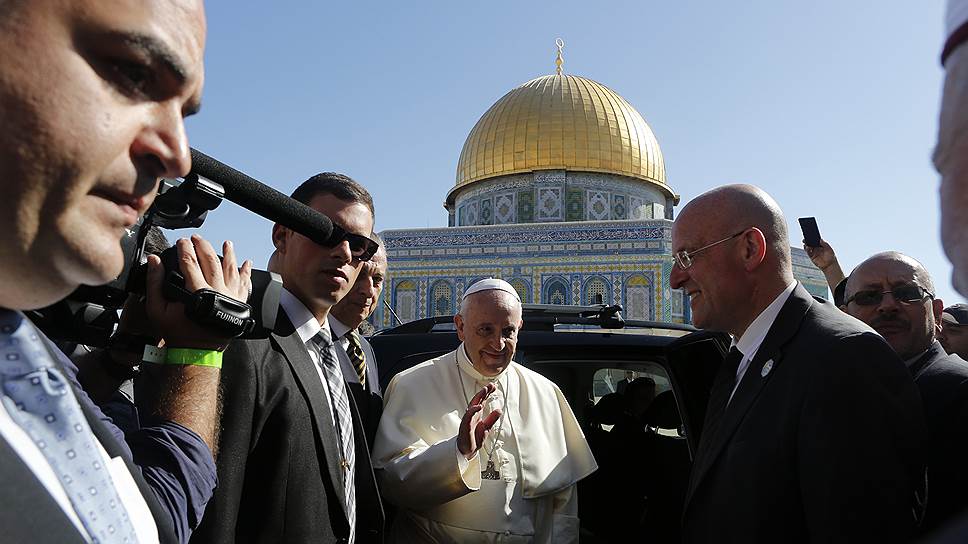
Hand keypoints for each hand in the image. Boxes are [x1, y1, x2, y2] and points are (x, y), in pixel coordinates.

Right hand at [145, 234, 252, 350]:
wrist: (197, 351)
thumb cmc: (177, 333)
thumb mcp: (157, 309)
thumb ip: (154, 283)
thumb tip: (154, 261)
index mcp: (197, 292)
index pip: (190, 262)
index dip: (185, 249)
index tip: (181, 241)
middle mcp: (217, 291)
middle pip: (211, 262)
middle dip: (204, 247)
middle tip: (197, 239)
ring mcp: (230, 297)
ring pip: (231, 270)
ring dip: (229, 255)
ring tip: (226, 244)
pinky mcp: (238, 303)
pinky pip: (244, 284)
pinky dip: (246, 273)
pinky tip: (246, 263)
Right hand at [457, 382, 501, 459]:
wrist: (467, 450)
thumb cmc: (474, 438)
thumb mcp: (487, 427)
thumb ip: (492, 419)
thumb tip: (499, 410)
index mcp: (477, 415)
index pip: (482, 401)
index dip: (487, 393)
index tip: (493, 386)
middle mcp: (472, 415)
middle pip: (477, 400)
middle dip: (484, 392)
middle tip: (490, 385)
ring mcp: (468, 420)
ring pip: (473, 406)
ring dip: (478, 398)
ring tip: (485, 390)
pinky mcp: (465, 426)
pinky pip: (468, 417)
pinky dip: (473, 411)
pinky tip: (478, 406)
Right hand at [803, 238, 837, 270]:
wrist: (829, 265)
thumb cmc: (831, 257)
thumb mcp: (829, 249)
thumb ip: (825, 244)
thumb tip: (820, 239)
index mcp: (821, 245)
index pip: (816, 241)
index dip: (813, 238)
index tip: (810, 235)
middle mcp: (816, 248)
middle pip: (811, 243)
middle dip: (808, 241)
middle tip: (805, 238)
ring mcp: (814, 252)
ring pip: (808, 247)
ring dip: (806, 245)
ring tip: (805, 243)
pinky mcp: (812, 256)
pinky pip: (808, 252)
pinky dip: (807, 249)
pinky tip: (806, 247)